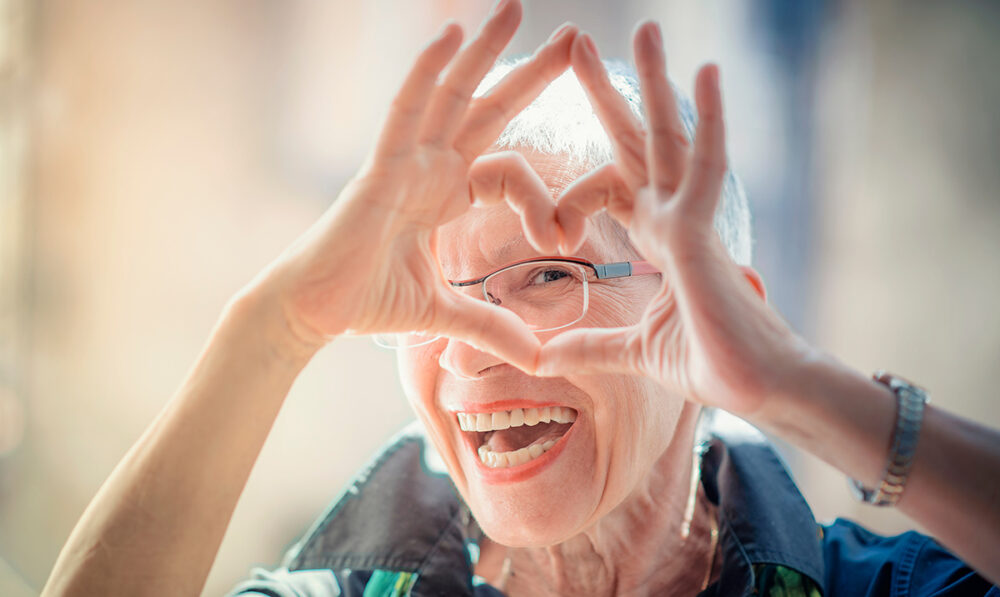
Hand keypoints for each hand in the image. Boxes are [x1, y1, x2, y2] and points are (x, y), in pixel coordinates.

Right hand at [254, 1, 577, 371]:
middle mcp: (428, 168)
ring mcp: (403, 162)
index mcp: (445, 194)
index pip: (508, 169)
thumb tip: (540, 358)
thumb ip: (492, 327)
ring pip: (450, 95)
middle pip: (488, 108)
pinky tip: (450, 35)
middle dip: (531, 74)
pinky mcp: (377, 169)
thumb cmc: (367, 302)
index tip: (566, 236)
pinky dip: (425, 73)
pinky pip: (404, 112)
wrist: (314, 313)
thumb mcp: (445, 312)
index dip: (543, 197)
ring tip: (517, 7)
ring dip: (484, 50)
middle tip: (574, 37)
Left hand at [536, 23, 812, 413]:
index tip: (549, 227)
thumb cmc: (711, 364)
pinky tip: (704, 70)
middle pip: (636, 142)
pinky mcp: (705, 233)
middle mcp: (675, 218)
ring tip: (646, 30)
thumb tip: (541, 357)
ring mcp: (691, 220)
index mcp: (659, 238)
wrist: (758, 390)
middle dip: (607, 94)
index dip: (574, 191)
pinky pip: (705, 166)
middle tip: (576, 43)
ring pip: (670, 138)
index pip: (612, 184)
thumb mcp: (632, 350)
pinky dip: (708, 120)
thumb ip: (588, 345)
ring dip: (655, 83)